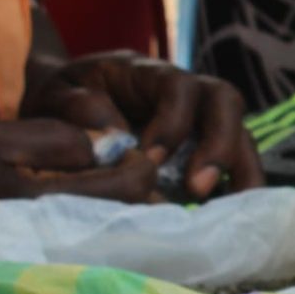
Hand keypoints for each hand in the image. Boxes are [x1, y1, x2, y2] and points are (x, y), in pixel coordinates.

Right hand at [0, 118, 162, 252]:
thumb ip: (55, 139)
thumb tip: (108, 147)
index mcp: (49, 204)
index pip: (126, 188)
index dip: (141, 164)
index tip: (139, 146)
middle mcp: (58, 239)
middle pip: (127, 217)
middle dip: (139, 190)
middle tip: (137, 163)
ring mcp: (51, 259)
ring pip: (111, 233)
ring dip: (123, 208)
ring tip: (116, 180)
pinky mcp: (41, 266)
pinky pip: (88, 244)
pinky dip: (100, 223)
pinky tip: (92, 204)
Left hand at [24, 52, 263, 199]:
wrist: (59, 107)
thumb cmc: (58, 99)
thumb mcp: (53, 95)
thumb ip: (76, 107)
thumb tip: (115, 135)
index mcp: (147, 74)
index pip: (178, 86)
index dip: (173, 121)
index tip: (150, 159)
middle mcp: (184, 91)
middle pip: (224, 101)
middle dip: (219, 144)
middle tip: (197, 188)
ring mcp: (199, 120)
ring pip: (241, 132)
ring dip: (240, 171)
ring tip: (229, 214)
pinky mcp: (202, 149)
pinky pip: (233, 163)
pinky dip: (234, 189)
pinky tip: (226, 219)